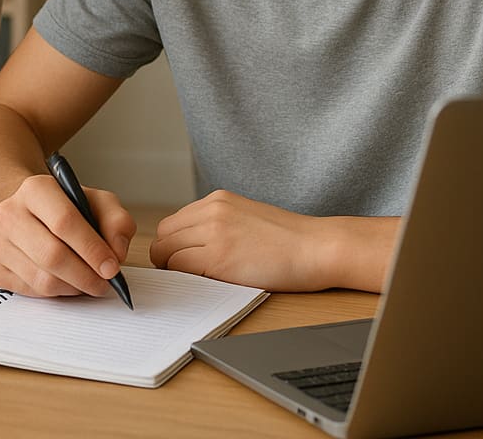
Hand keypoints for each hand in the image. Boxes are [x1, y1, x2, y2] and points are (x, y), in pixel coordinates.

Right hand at [0, 174, 135, 297]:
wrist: (31, 213)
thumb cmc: (68, 209)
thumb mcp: (98, 203)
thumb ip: (117, 222)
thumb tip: (116, 253)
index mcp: (35, 188)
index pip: (64, 222)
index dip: (92, 249)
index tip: (112, 268)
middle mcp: (9, 212)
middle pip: (52, 255)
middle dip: (85, 275)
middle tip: (105, 283)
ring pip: (42, 279)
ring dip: (74, 287)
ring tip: (89, 282)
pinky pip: (31, 291)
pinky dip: (57, 293)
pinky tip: (68, 282)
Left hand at [150, 190, 385, 291]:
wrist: (319, 247)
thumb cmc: (289, 240)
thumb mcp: (246, 217)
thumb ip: (218, 223)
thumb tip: (190, 245)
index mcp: (217, 199)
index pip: (173, 223)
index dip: (171, 245)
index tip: (177, 261)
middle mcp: (211, 210)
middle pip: (164, 236)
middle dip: (165, 257)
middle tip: (180, 275)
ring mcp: (213, 232)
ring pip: (167, 252)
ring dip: (173, 269)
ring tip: (193, 281)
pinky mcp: (218, 257)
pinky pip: (182, 268)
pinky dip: (184, 278)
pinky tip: (204, 284)